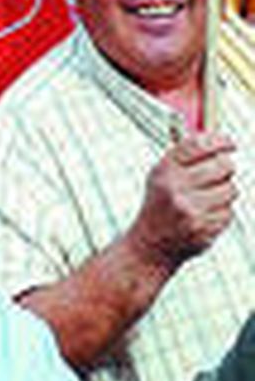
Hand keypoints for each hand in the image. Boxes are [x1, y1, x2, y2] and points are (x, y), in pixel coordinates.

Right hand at [128, 131, 237, 266]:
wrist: (150, 245)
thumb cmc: (160, 205)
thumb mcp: (161, 176)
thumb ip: (185, 156)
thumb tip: (213, 135)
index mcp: (164, 171)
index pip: (198, 145)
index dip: (219, 140)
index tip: (229, 142)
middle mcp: (176, 188)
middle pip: (223, 165)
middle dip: (226, 167)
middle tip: (219, 172)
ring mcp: (191, 209)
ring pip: (231, 189)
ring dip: (224, 192)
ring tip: (207, 199)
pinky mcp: (204, 228)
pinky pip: (229, 212)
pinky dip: (222, 213)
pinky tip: (205, 216)